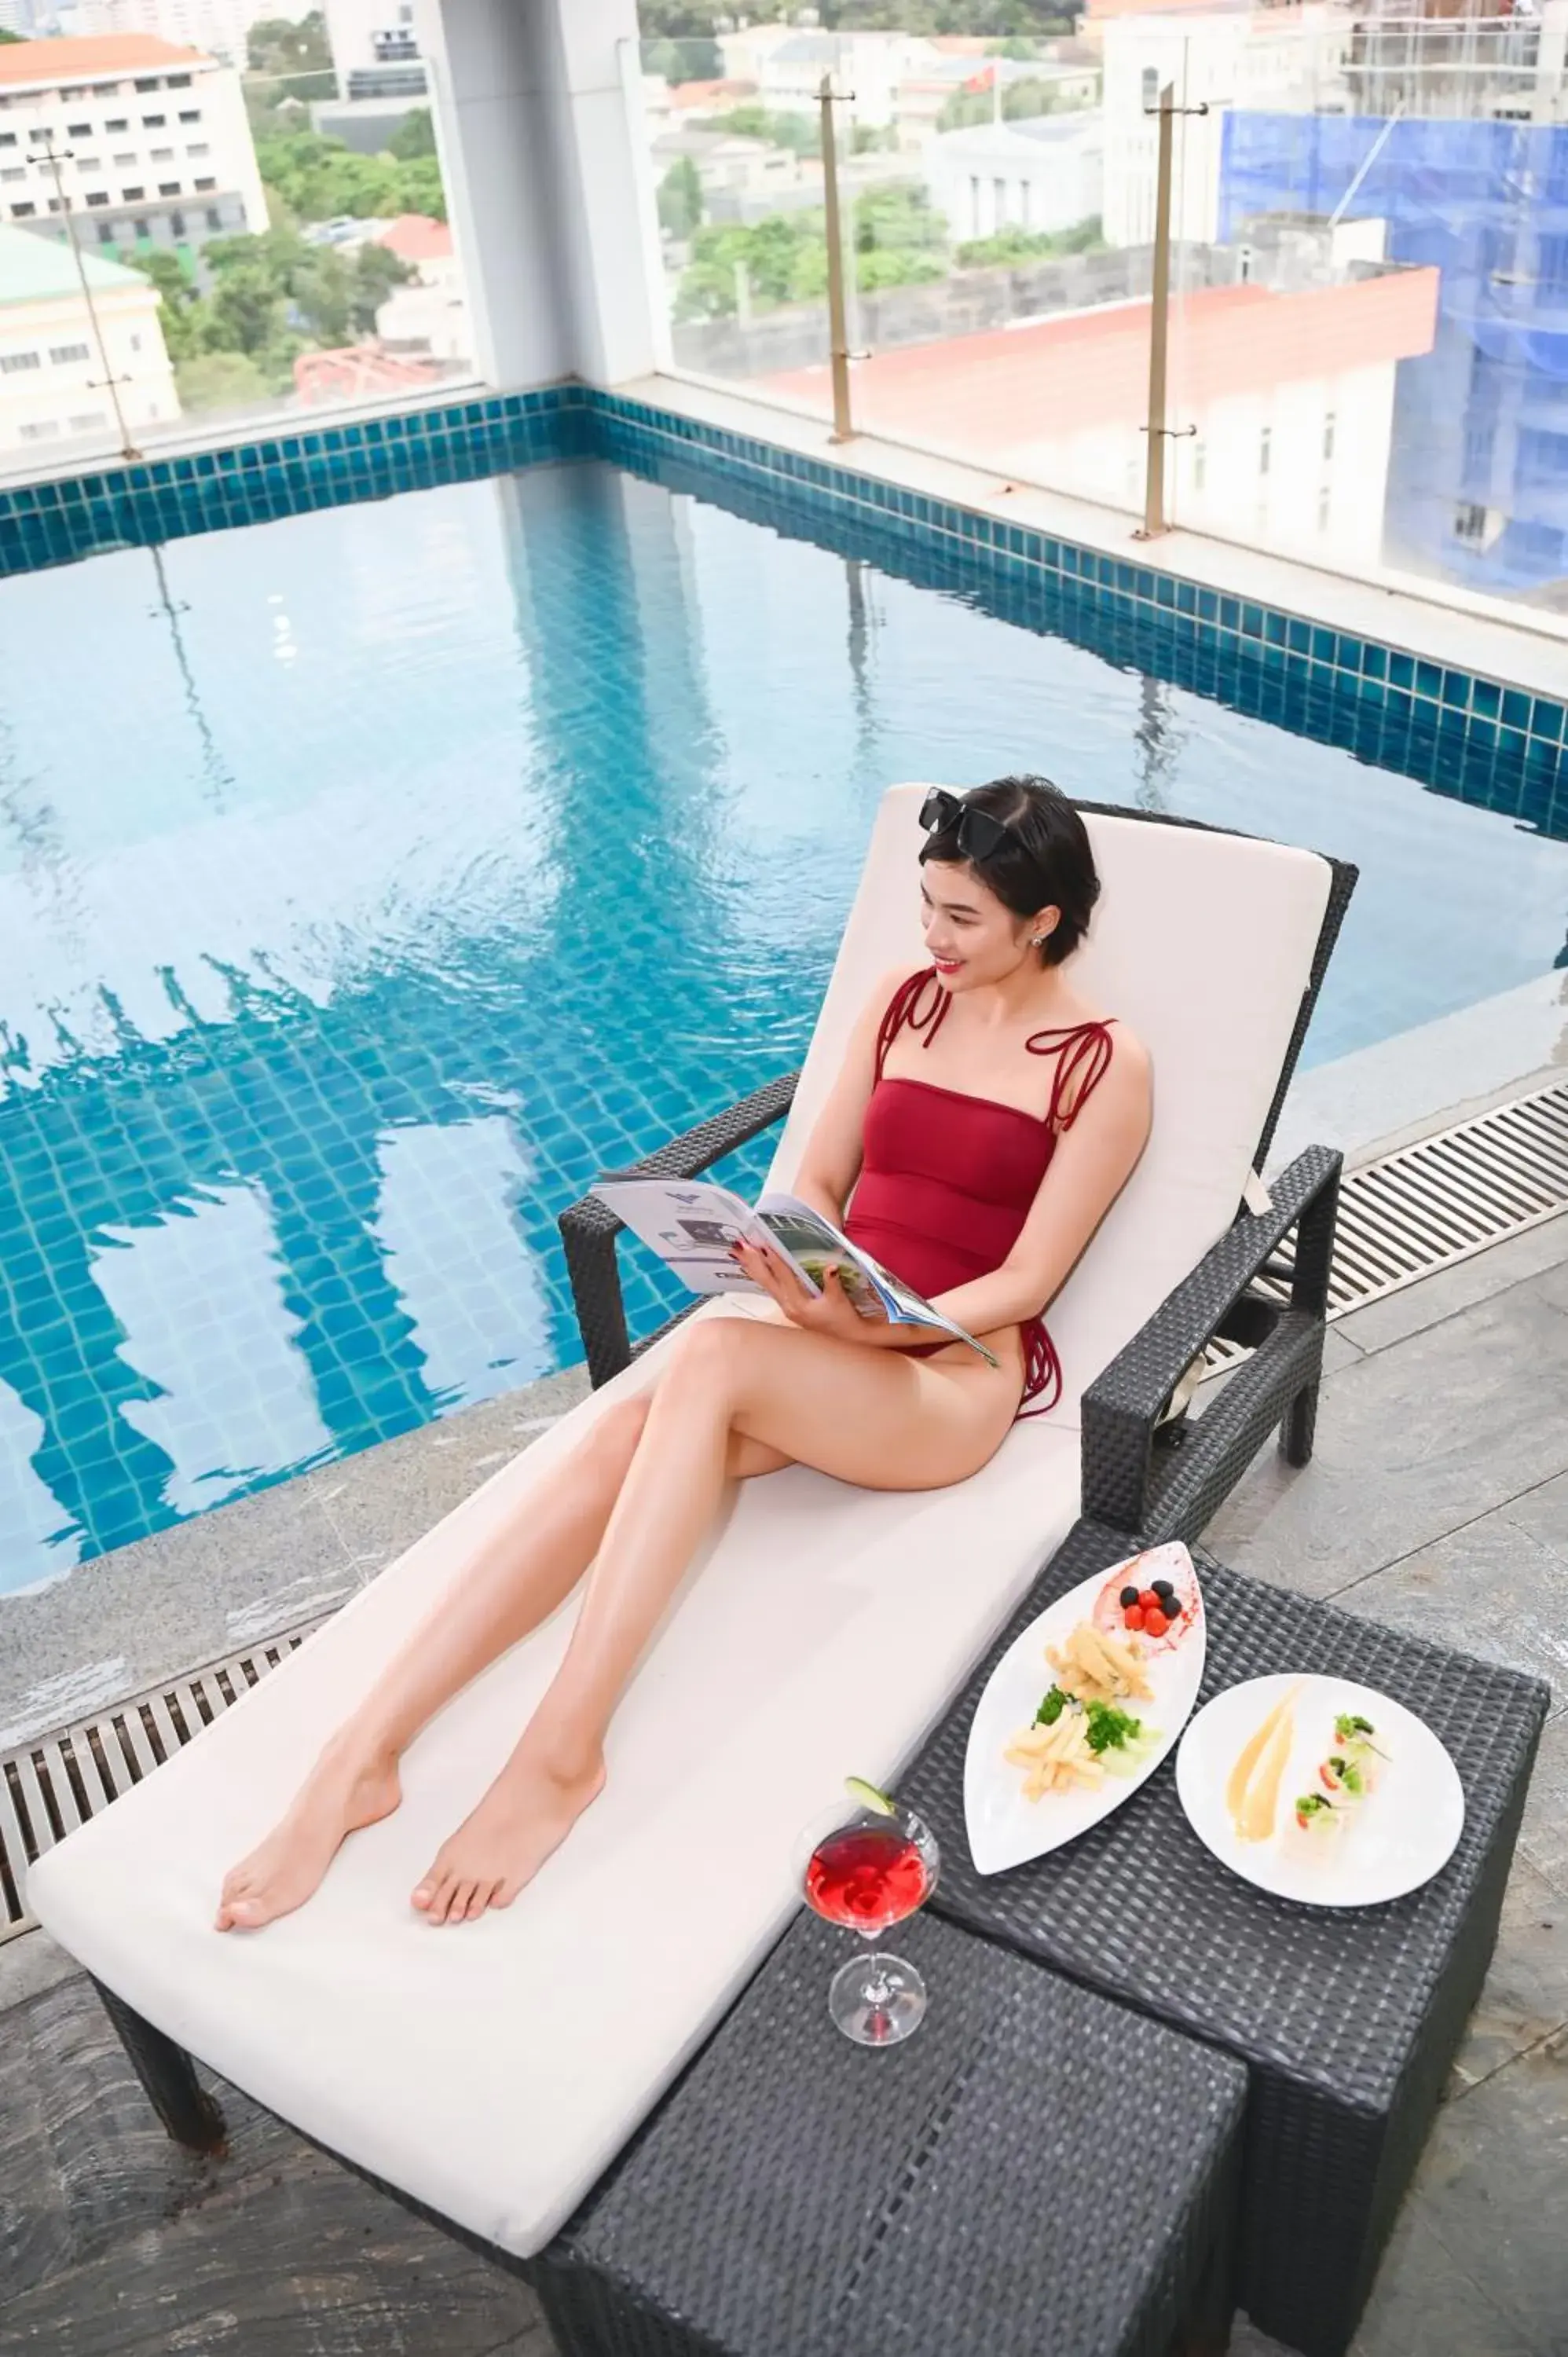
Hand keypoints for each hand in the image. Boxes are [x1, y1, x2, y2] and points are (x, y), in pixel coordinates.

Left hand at [732, 1242, 872, 1342]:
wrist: (847, 1338)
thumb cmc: (843, 1320)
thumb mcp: (839, 1300)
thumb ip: (832, 1282)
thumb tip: (831, 1266)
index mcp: (798, 1303)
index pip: (784, 1276)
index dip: (775, 1259)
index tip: (764, 1244)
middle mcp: (788, 1305)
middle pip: (767, 1280)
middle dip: (754, 1262)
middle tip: (741, 1245)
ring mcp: (786, 1307)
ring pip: (766, 1284)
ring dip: (754, 1267)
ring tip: (741, 1252)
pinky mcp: (789, 1307)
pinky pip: (771, 1288)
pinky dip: (762, 1275)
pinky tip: (754, 1267)